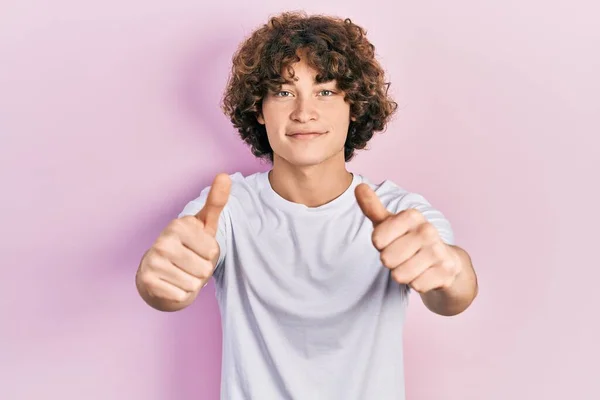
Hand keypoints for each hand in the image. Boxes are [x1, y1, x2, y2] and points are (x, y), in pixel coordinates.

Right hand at [136, 173, 230, 303]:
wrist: (158, 274)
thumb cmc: (187, 246)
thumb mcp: (204, 225)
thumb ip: (216, 201)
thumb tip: (225, 175)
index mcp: (178, 225)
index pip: (213, 251)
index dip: (209, 255)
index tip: (196, 249)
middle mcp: (162, 242)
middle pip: (204, 269)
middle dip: (201, 271)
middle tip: (188, 264)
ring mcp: (153, 262)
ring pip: (194, 284)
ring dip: (191, 283)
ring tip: (181, 274)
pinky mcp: (147, 282)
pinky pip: (181, 296)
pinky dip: (180, 295)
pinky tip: (171, 285)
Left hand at [355, 184, 460, 293]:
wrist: (446, 261)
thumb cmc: (410, 241)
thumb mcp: (390, 224)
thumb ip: (373, 208)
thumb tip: (359, 187)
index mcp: (412, 216)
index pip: (377, 239)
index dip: (381, 245)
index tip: (393, 241)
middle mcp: (427, 230)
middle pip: (386, 259)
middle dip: (392, 262)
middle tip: (404, 256)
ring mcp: (439, 250)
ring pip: (400, 274)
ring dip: (403, 275)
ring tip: (414, 266)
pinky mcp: (446, 271)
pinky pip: (416, 285)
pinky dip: (417, 284)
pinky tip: (426, 274)